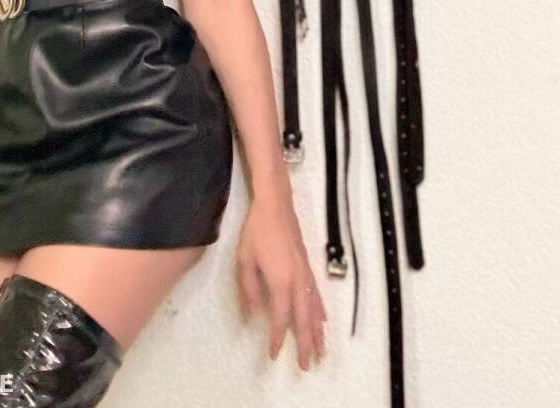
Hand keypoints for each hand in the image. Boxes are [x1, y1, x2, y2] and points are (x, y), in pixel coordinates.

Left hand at [236, 180, 326, 368]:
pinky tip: (324, 320)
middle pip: (303, 319)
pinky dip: (321, 310)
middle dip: (306, 343)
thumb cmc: (256, 231)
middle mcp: (297, 281)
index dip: (278, 338)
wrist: (275, 205)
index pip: (280, 318)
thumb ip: (249, 289)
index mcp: (280, 282)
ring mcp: (305, 273)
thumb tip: (254, 313)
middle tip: (307, 365)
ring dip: (318, 332)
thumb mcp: (244, 260)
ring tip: (321, 351)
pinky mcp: (307, 266)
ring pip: (314, 309)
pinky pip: (317, 294)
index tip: (274, 354)